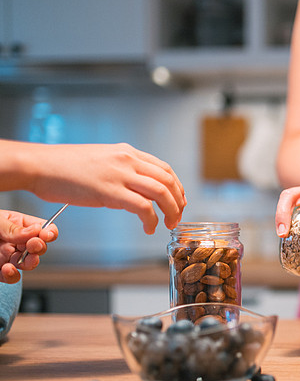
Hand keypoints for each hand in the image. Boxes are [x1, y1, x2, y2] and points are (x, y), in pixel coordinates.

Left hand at [0, 210, 58, 283]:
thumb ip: (13, 227)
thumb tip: (35, 231)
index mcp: (18, 225)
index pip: (42, 228)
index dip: (49, 232)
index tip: (46, 235)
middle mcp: (16, 242)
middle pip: (40, 247)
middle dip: (40, 247)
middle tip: (33, 245)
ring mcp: (9, 257)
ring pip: (30, 263)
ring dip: (31, 263)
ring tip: (24, 260)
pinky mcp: (0, 271)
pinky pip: (12, 277)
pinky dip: (13, 276)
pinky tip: (8, 269)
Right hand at [23, 142, 185, 233]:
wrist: (39, 166)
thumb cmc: (64, 167)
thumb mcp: (101, 160)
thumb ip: (121, 170)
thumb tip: (135, 188)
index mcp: (126, 152)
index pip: (164, 169)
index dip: (177, 188)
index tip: (178, 202)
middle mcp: (127, 160)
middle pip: (168, 180)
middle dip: (178, 202)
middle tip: (176, 218)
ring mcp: (120, 174)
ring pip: (161, 192)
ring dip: (171, 211)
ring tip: (167, 225)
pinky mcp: (110, 191)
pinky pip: (143, 207)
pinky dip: (151, 220)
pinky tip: (148, 228)